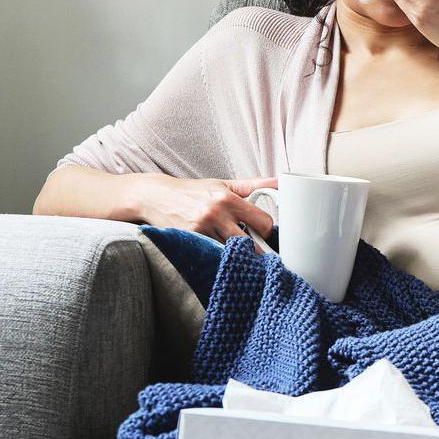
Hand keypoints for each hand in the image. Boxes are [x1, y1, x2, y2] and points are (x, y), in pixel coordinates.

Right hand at [133, 174, 277, 244]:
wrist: (157, 196)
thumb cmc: (195, 191)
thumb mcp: (224, 184)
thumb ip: (254, 185)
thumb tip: (281, 180)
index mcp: (228, 198)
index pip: (263, 222)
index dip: (267, 230)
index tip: (263, 232)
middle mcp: (216, 214)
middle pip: (250, 243)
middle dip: (257, 249)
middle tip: (257, 250)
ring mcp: (202, 229)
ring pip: (232, 253)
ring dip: (239, 255)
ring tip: (241, 254)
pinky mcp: (190, 240)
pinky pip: (213, 255)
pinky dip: (221, 258)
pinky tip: (224, 257)